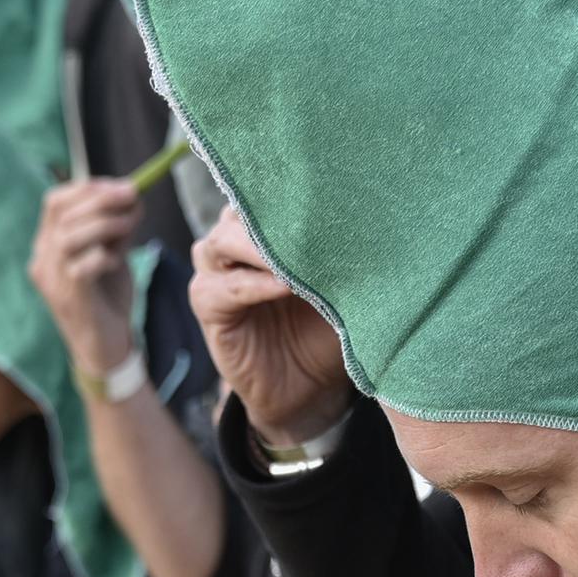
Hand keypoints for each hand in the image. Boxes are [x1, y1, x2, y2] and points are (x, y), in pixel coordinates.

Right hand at [29, 178, 139, 374]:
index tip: (121, 186)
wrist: (105, 348)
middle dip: (100, 200)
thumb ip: (117, 229)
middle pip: (61, 214)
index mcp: (49, 243)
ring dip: (102, 224)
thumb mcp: (113, 254)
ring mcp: (52, 280)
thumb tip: (133, 196)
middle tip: (132, 195)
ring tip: (130, 224)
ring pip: (67, 237)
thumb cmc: (107, 299)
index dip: (87, 188)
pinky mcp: (69, 299)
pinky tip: (116, 260)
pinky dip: (100, 257)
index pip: (55, 202)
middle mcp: (43, 259)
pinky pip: (79, 268)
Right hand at [188, 206, 350, 444]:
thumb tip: (370, 221)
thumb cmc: (327, 330)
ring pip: (223, 239)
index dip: (293, 187)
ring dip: (260, 244)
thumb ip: (344, 256)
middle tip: (312, 214)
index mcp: (267, 229)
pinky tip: (285, 286)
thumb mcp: (344, 289)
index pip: (270, 191)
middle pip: (242, 208)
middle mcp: (235, 242)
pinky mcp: (207, 305)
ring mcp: (216, 272)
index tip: (328, 186)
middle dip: (274, 211)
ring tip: (297, 254)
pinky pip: (224, 287)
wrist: (308, 390)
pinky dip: (254, 284)